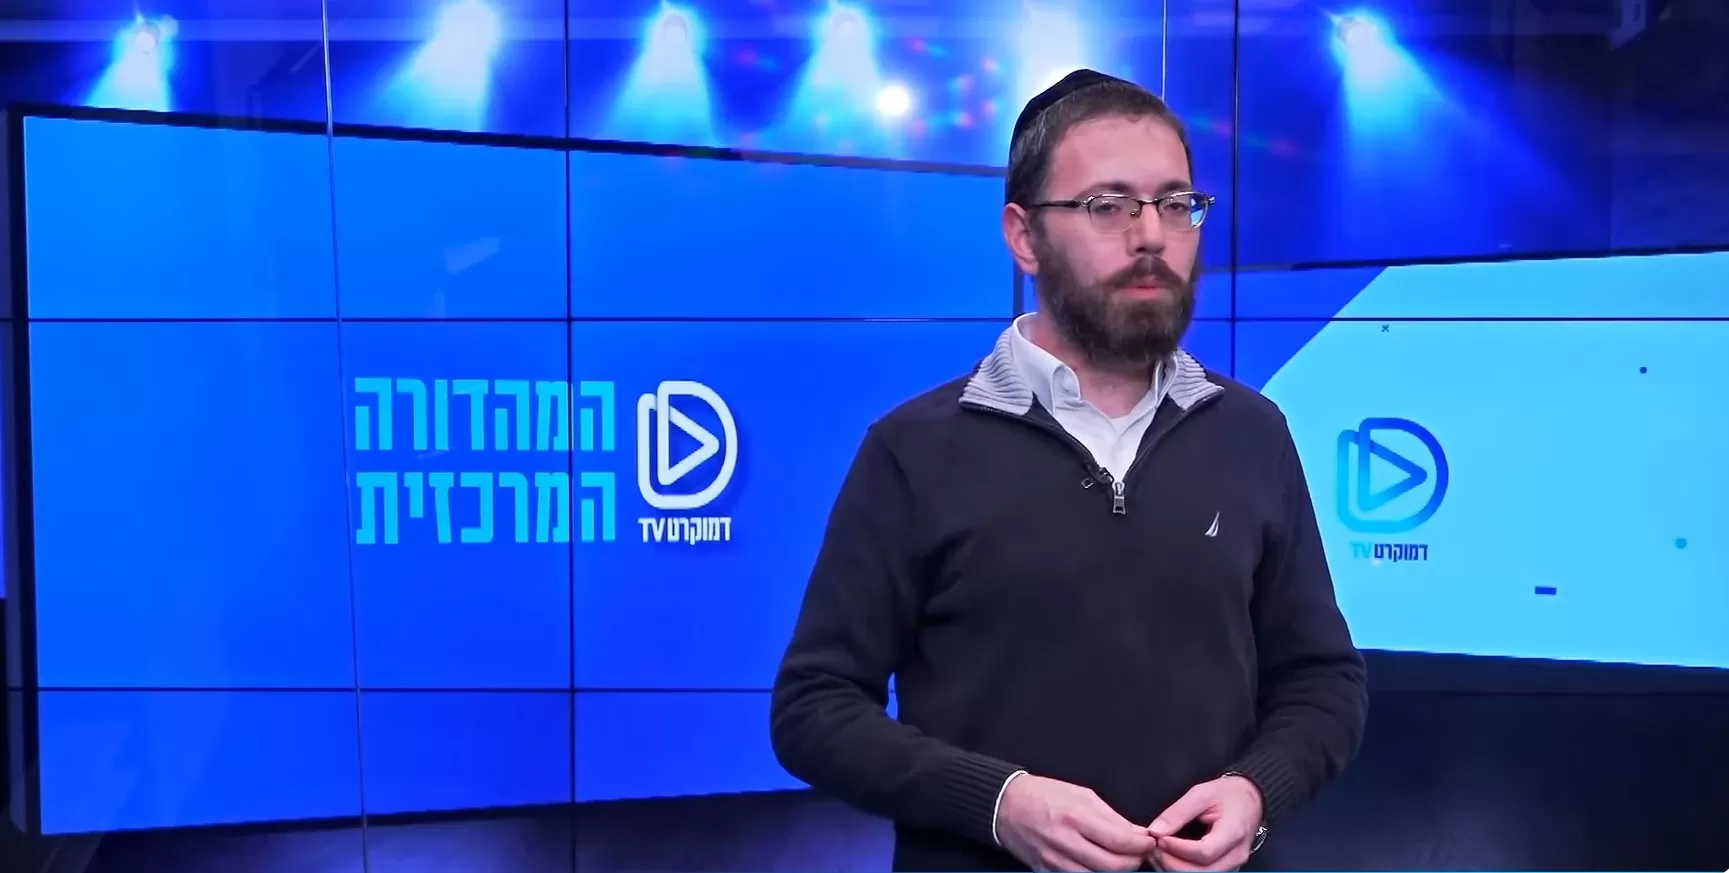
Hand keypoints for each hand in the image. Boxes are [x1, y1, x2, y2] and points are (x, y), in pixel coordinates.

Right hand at [995, 774, 1157, 871]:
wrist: (1005, 805)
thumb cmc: (1044, 795)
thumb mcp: (1081, 795)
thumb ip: (1111, 816)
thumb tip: (1137, 833)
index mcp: (1075, 817)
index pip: (1120, 841)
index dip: (1142, 845)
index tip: (1148, 842)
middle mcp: (1065, 841)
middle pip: (1113, 865)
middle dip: (1134, 861)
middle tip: (1139, 853)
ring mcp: (1054, 860)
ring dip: (1115, 871)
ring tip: (1121, 860)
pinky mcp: (1045, 871)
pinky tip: (1099, 866)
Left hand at [1145, 775, 1263, 871]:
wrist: (1249, 800)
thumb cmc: (1228, 795)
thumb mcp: (1202, 793)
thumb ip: (1178, 812)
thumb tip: (1155, 831)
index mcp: (1234, 832)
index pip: (1205, 852)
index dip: (1178, 849)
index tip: (1159, 839)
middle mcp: (1236, 855)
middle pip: (1202, 872)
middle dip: (1172, 863)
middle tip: (1153, 848)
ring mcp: (1233, 865)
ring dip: (1174, 868)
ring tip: (1157, 852)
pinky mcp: (1226, 868)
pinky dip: (1181, 870)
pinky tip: (1168, 858)